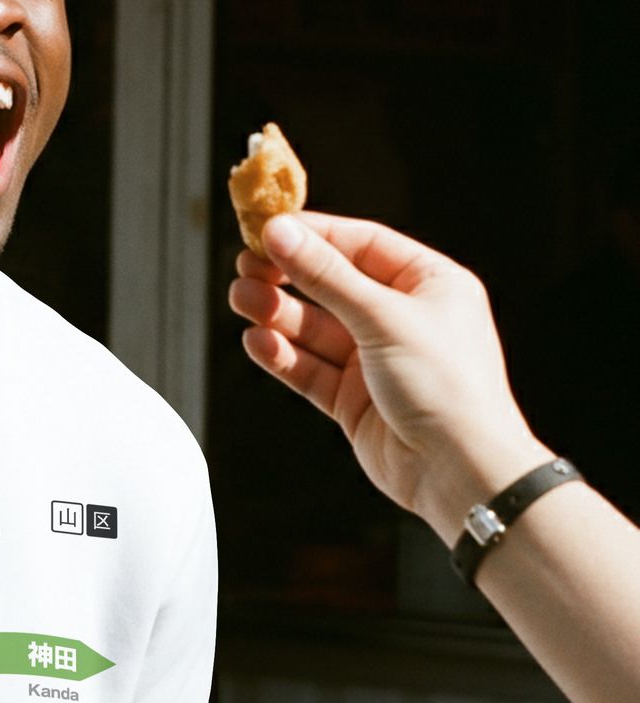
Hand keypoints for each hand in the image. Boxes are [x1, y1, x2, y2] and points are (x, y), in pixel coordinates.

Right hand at [228, 212, 549, 544]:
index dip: (312, 235)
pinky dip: (282, 354)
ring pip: (313, 327)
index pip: (360, 244)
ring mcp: (375, 360)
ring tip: (242, 300)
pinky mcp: (353, 398)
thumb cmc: (447, 388)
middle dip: (286, 276)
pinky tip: (258, 341)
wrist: (461, 474)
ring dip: (276, 313)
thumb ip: (325, 275)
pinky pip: (309, 367)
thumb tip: (280, 232)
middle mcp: (402, 318)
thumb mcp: (383, 317)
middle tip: (245, 266)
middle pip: (330, 284)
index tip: (266, 229)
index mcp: (429, 285)